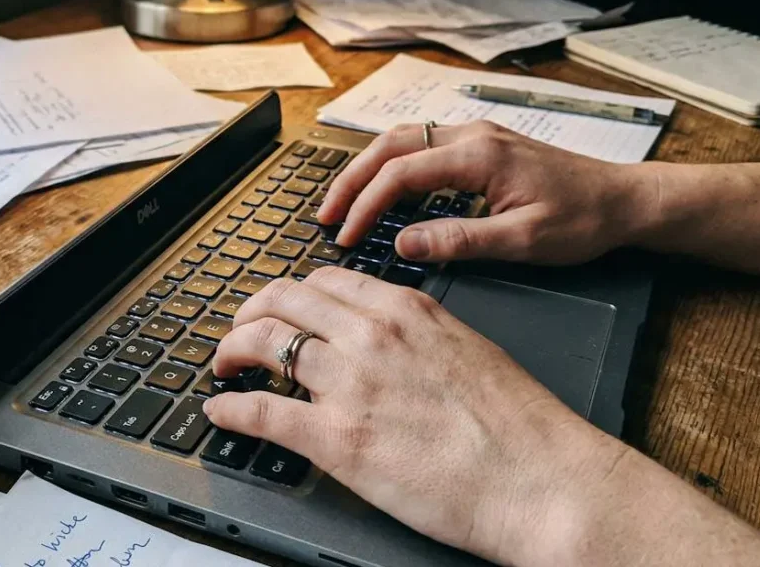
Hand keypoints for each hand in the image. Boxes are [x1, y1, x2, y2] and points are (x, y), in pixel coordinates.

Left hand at [203, 267, 626, 565]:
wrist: (539, 479)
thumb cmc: (520, 426)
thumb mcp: (467, 350)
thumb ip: (419, 337)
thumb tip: (389, 342)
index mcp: (406, 311)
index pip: (325, 281)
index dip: (292, 294)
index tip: (281, 307)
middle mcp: (370, 336)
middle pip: (282, 300)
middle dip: (250, 312)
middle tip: (239, 330)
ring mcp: (349, 385)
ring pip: (264, 344)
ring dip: (232, 352)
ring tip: (223, 364)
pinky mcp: (336, 439)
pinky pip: (261, 412)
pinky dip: (231, 410)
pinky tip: (220, 412)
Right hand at [316, 121, 655, 264]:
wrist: (625, 199)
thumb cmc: (584, 220)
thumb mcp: (523, 241)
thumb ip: (459, 240)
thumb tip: (404, 243)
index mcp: (478, 155)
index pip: (400, 174)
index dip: (365, 206)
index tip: (345, 237)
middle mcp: (472, 134)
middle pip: (389, 145)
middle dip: (351, 180)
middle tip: (325, 215)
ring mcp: (477, 134)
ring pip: (403, 139)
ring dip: (368, 169)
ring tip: (344, 202)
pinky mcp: (484, 144)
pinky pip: (423, 145)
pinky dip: (392, 165)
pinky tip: (385, 191)